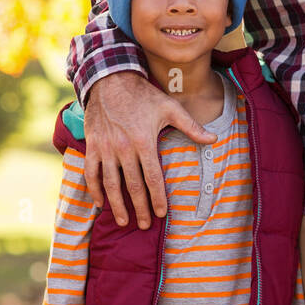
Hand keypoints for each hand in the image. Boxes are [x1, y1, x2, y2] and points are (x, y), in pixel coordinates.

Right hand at [83, 70, 216, 227]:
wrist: (110, 80)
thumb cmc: (144, 94)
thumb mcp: (170, 108)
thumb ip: (191, 126)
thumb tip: (214, 139)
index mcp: (144, 141)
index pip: (152, 177)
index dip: (157, 198)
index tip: (161, 214)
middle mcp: (123, 148)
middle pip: (132, 186)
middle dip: (139, 208)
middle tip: (145, 225)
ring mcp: (105, 148)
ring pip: (110, 184)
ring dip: (116, 205)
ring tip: (123, 221)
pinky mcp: (92, 146)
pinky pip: (91, 173)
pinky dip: (94, 190)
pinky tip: (101, 203)